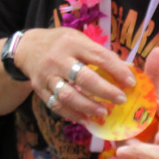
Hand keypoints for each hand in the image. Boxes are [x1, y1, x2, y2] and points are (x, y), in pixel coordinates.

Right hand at [14, 27, 136, 125]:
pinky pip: (56, 105)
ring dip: (88, 106)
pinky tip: (85, 119)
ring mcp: (48, 75)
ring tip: (103, 113)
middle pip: (84, 78)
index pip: (100, 57)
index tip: (131, 83)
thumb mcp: (80, 40)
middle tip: (121, 100)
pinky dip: (72, 114)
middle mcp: (59, 59)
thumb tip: (129, 68)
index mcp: (74, 43)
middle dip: (105, 91)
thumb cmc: (62, 44)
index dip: (117, 70)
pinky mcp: (40, 89)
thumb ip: (101, 54)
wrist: (27, 48)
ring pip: (68, 95)